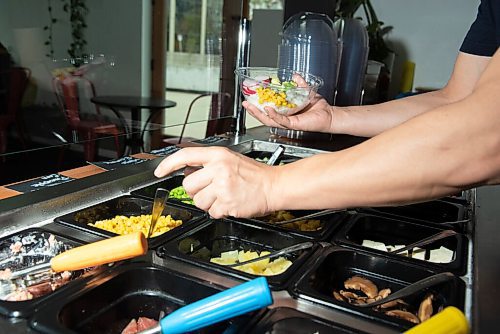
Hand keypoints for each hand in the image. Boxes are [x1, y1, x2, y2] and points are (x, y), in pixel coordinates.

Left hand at [154, 147, 275, 218]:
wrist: (274, 185)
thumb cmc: (255, 174)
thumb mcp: (231, 159)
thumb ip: (209, 164)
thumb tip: (188, 172)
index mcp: (218, 155)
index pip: (186, 155)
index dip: (168, 164)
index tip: (160, 171)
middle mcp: (219, 168)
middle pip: (188, 184)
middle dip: (196, 190)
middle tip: (212, 189)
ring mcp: (222, 186)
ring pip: (198, 201)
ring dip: (208, 203)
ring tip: (224, 196)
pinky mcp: (227, 203)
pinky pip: (211, 212)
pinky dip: (219, 211)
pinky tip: (230, 203)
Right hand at [244, 73, 334, 132]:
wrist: (329, 115)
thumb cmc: (318, 108)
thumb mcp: (305, 92)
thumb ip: (299, 84)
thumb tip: (294, 76)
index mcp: (285, 112)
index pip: (268, 110)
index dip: (258, 106)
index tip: (250, 99)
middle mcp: (285, 119)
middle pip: (265, 117)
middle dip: (253, 111)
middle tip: (245, 104)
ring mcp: (288, 123)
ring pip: (269, 120)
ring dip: (259, 114)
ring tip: (251, 107)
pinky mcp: (294, 124)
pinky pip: (281, 120)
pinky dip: (274, 115)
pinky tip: (268, 109)